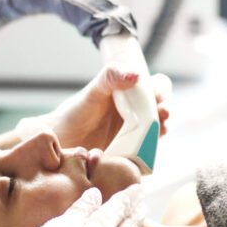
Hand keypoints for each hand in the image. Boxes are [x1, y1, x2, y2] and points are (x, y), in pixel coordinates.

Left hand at [17, 66, 171, 150]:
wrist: (60, 141)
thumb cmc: (76, 113)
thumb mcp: (93, 92)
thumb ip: (110, 77)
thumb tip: (135, 74)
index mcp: (131, 94)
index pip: (155, 87)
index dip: (161, 89)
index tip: (157, 95)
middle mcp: (136, 112)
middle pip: (160, 109)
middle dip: (165, 109)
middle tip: (163, 112)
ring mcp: (135, 132)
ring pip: (158, 130)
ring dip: (163, 129)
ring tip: (161, 129)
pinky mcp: (130, 152)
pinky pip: (147, 150)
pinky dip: (150, 149)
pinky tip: (147, 149)